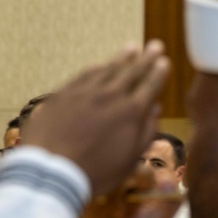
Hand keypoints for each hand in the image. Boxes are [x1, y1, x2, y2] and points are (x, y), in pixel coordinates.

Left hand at [21, 40, 170, 196]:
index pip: (149, 86)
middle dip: (145, 58)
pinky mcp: (63, 94)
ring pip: (107, 69)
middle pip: (131, 71)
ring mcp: (85, 92)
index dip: (158, 73)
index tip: (165, 61)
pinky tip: (101, 64)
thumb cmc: (96, 172)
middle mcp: (110, 96)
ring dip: (121, 58)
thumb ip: (146, 132)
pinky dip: (97, 68)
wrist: (52, 171)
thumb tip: (154, 110)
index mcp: (130, 112)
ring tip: (131, 48)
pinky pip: (84, 75)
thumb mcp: (130, 159)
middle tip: (154, 45)